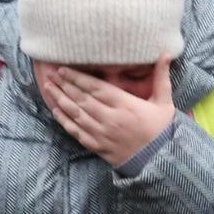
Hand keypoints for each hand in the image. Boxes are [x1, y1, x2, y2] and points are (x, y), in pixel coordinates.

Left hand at [45, 55, 174, 166]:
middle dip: (64, 85)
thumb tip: (166, 53)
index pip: (95, 88)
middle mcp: (110, 118)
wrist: (160, 160)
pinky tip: (56, 111)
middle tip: (49, 74)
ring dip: (60, 100)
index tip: (63, 69)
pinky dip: (65, 121)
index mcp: (124, 104)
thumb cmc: (162, 129)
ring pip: (76, 114)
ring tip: (48, 88)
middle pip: (81, 99)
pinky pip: (77, 132)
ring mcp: (102, 133)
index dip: (77, 78)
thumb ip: (161, 77)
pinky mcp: (98, 146)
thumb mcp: (164, 101)